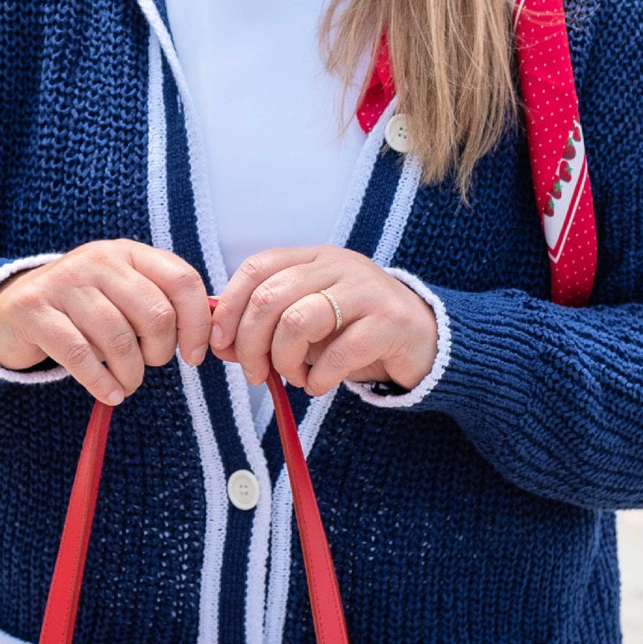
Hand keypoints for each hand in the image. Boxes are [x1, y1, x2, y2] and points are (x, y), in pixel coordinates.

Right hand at [0, 241, 211, 405]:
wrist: (13, 308)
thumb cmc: (83, 310)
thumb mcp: (123, 294)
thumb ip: (163, 304)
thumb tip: (212, 334)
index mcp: (129, 253)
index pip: (182, 281)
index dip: (198, 323)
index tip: (195, 355)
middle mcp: (98, 260)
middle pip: (155, 314)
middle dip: (161, 352)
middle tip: (150, 365)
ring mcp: (64, 282)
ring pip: (119, 338)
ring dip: (131, 373)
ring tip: (127, 384)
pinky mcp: (35, 310)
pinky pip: (79, 355)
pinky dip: (101, 382)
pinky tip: (110, 394)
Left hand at [209, 248, 437, 397]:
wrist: (424, 340)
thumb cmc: (355, 332)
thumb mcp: (307, 326)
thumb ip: (264, 330)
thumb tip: (219, 344)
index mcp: (314, 258)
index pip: (257, 267)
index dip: (231, 306)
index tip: (220, 341)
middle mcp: (338, 265)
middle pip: (270, 296)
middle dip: (251, 343)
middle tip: (254, 374)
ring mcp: (367, 290)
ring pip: (299, 320)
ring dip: (284, 360)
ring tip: (292, 377)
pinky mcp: (391, 321)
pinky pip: (339, 352)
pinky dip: (319, 378)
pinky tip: (318, 385)